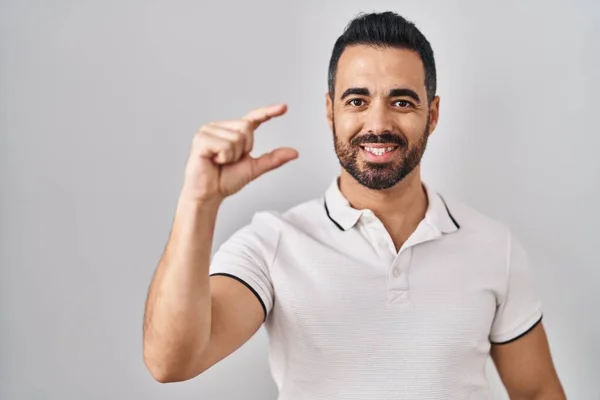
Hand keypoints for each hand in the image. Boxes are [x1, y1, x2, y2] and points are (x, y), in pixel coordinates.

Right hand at [181, 104, 297, 202]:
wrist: (209, 194)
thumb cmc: (225, 180)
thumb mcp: (254, 168)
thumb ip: (273, 159)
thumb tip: (294, 152)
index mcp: (233, 132)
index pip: (254, 118)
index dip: (268, 112)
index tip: (284, 108)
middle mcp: (221, 126)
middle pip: (246, 127)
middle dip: (244, 149)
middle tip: (229, 160)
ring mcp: (209, 130)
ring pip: (236, 138)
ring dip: (232, 156)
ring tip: (220, 162)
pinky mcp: (201, 138)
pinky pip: (224, 145)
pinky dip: (223, 158)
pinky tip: (213, 161)